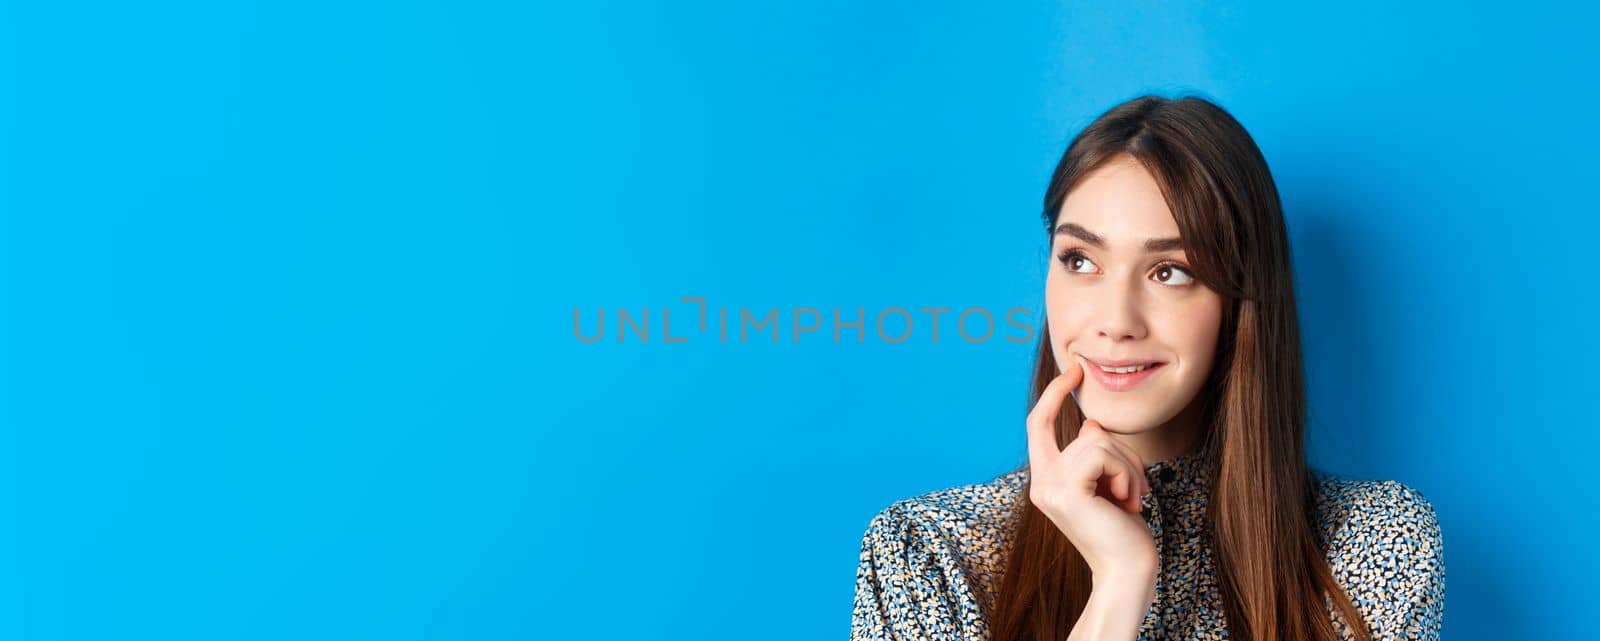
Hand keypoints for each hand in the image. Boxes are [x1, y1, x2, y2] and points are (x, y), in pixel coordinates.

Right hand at [1025, 359, 1157, 578]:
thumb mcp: (1109, 485)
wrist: (1127, 571)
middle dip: (1123, 453)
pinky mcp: (1066, 491)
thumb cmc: (1123, 533)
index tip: (1075, 370)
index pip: (1038, 425)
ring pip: (1099, 441)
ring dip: (1130, 468)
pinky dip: (1127, 474)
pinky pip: (1103, 453)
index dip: (1054, 394)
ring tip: (1133, 500)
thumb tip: (1090, 424)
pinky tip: (1129, 503)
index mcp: (1046, 481)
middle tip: (1138, 487)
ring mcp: (1050, 487)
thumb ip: (1094, 455)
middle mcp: (1040, 483)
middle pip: (1085, 433)